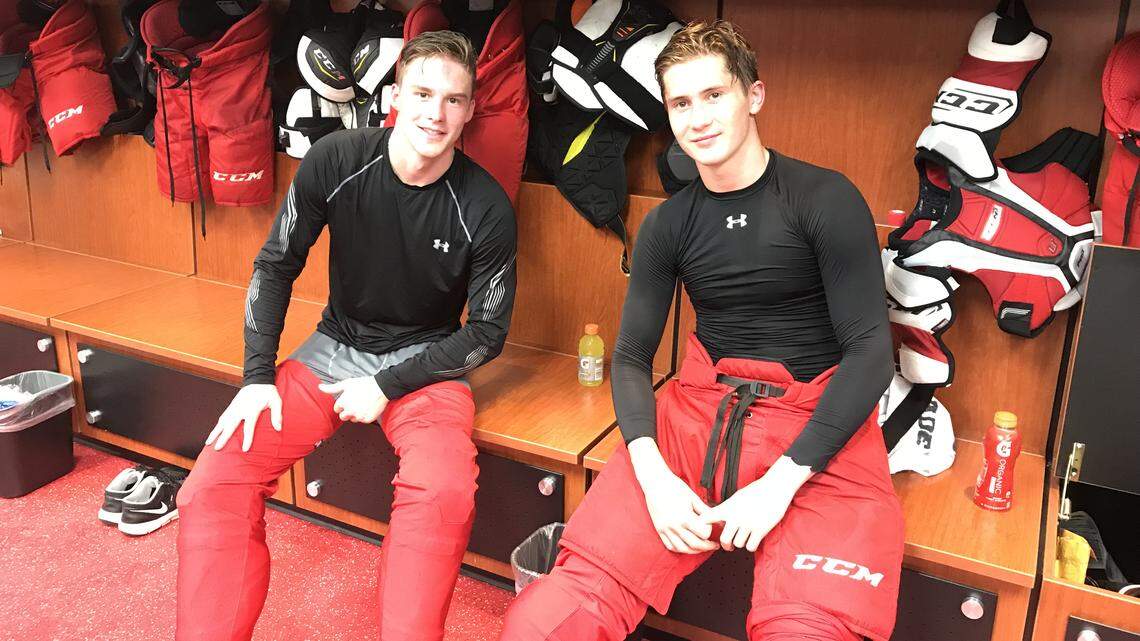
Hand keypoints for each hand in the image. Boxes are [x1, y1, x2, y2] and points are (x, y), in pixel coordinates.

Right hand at [206, 383, 281, 451]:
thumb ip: (277, 415)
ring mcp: (234, 407)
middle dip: (223, 438)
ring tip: (208, 443)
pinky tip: (213, 433)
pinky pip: (222, 417)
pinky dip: (217, 425)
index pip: (249, 427)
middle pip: (230, 426)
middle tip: (217, 448)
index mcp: (252, 409)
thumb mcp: (276, 401)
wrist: (257, 379)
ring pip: (222, 422)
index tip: (244, 449)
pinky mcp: (231, 406)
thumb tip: (279, 428)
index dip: (247, 439)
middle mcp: (240, 409)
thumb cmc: (268, 392)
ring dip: (215, 432)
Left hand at [319, 376, 388, 423]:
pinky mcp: (367, 419)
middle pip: (343, 417)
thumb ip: (332, 388)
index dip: (342, 404)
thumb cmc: (364, 384)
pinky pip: (363, 420)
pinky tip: (368, 407)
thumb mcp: (347, 383)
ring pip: (353, 419)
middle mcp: (349, 410)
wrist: (381, 387)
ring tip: (363, 404)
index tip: (349, 400)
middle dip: (347, 412)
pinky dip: (365, 415)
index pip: (337, 409)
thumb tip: (320, 387)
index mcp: (343, 402)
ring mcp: (358, 416)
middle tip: (356, 403)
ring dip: (356, 414)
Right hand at [628, 438, 717, 554]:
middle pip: (695, 544)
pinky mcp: (659, 530)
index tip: (711, 528)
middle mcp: (675, 526)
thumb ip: (705, 510)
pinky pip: (670, 546)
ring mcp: (666, 529)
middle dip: (707, 546)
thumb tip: (718, 519)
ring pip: (683, 549)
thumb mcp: (693, 497)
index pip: (703, 534)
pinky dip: (680, 549)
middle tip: (713, 545)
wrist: (655, 482)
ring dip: (694, 551)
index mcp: (685, 517)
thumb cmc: (674, 486)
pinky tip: (686, 546)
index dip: (710, 532)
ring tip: (701, 547)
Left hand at [699, 457, 811, 551]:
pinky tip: (754, 539)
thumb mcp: (737, 497)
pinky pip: (750, 547)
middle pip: (724, 540)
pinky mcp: (760, 530)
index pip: (706, 519)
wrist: (775, 488)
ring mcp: (748, 524)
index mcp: (727, 507)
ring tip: (745, 537)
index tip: (707, 533)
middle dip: (726, 545)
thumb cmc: (756, 491)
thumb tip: (719, 521)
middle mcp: (735, 517)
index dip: (703, 528)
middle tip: (729, 545)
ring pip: (738, 544)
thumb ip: (727, 509)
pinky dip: (751, 545)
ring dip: (741, 543)